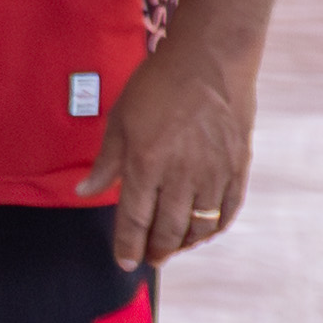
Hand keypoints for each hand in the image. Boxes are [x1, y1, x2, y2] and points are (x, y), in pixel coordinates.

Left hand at [84, 39, 252, 271]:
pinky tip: (205, 232)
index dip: (127, 246)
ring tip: (173, 249)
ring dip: (185, 243)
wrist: (208, 60)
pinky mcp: (239, 165)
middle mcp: (181, 174)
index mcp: (146, 164)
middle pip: (168, 230)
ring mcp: (214, 172)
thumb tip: (83, 193)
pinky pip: (229, 208)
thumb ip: (105, 163)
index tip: (124, 262)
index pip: (134, 220)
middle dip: (156, 251)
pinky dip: (216, 226)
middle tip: (149, 260)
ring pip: (200, 225)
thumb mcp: (119, 121)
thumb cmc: (157, 86)